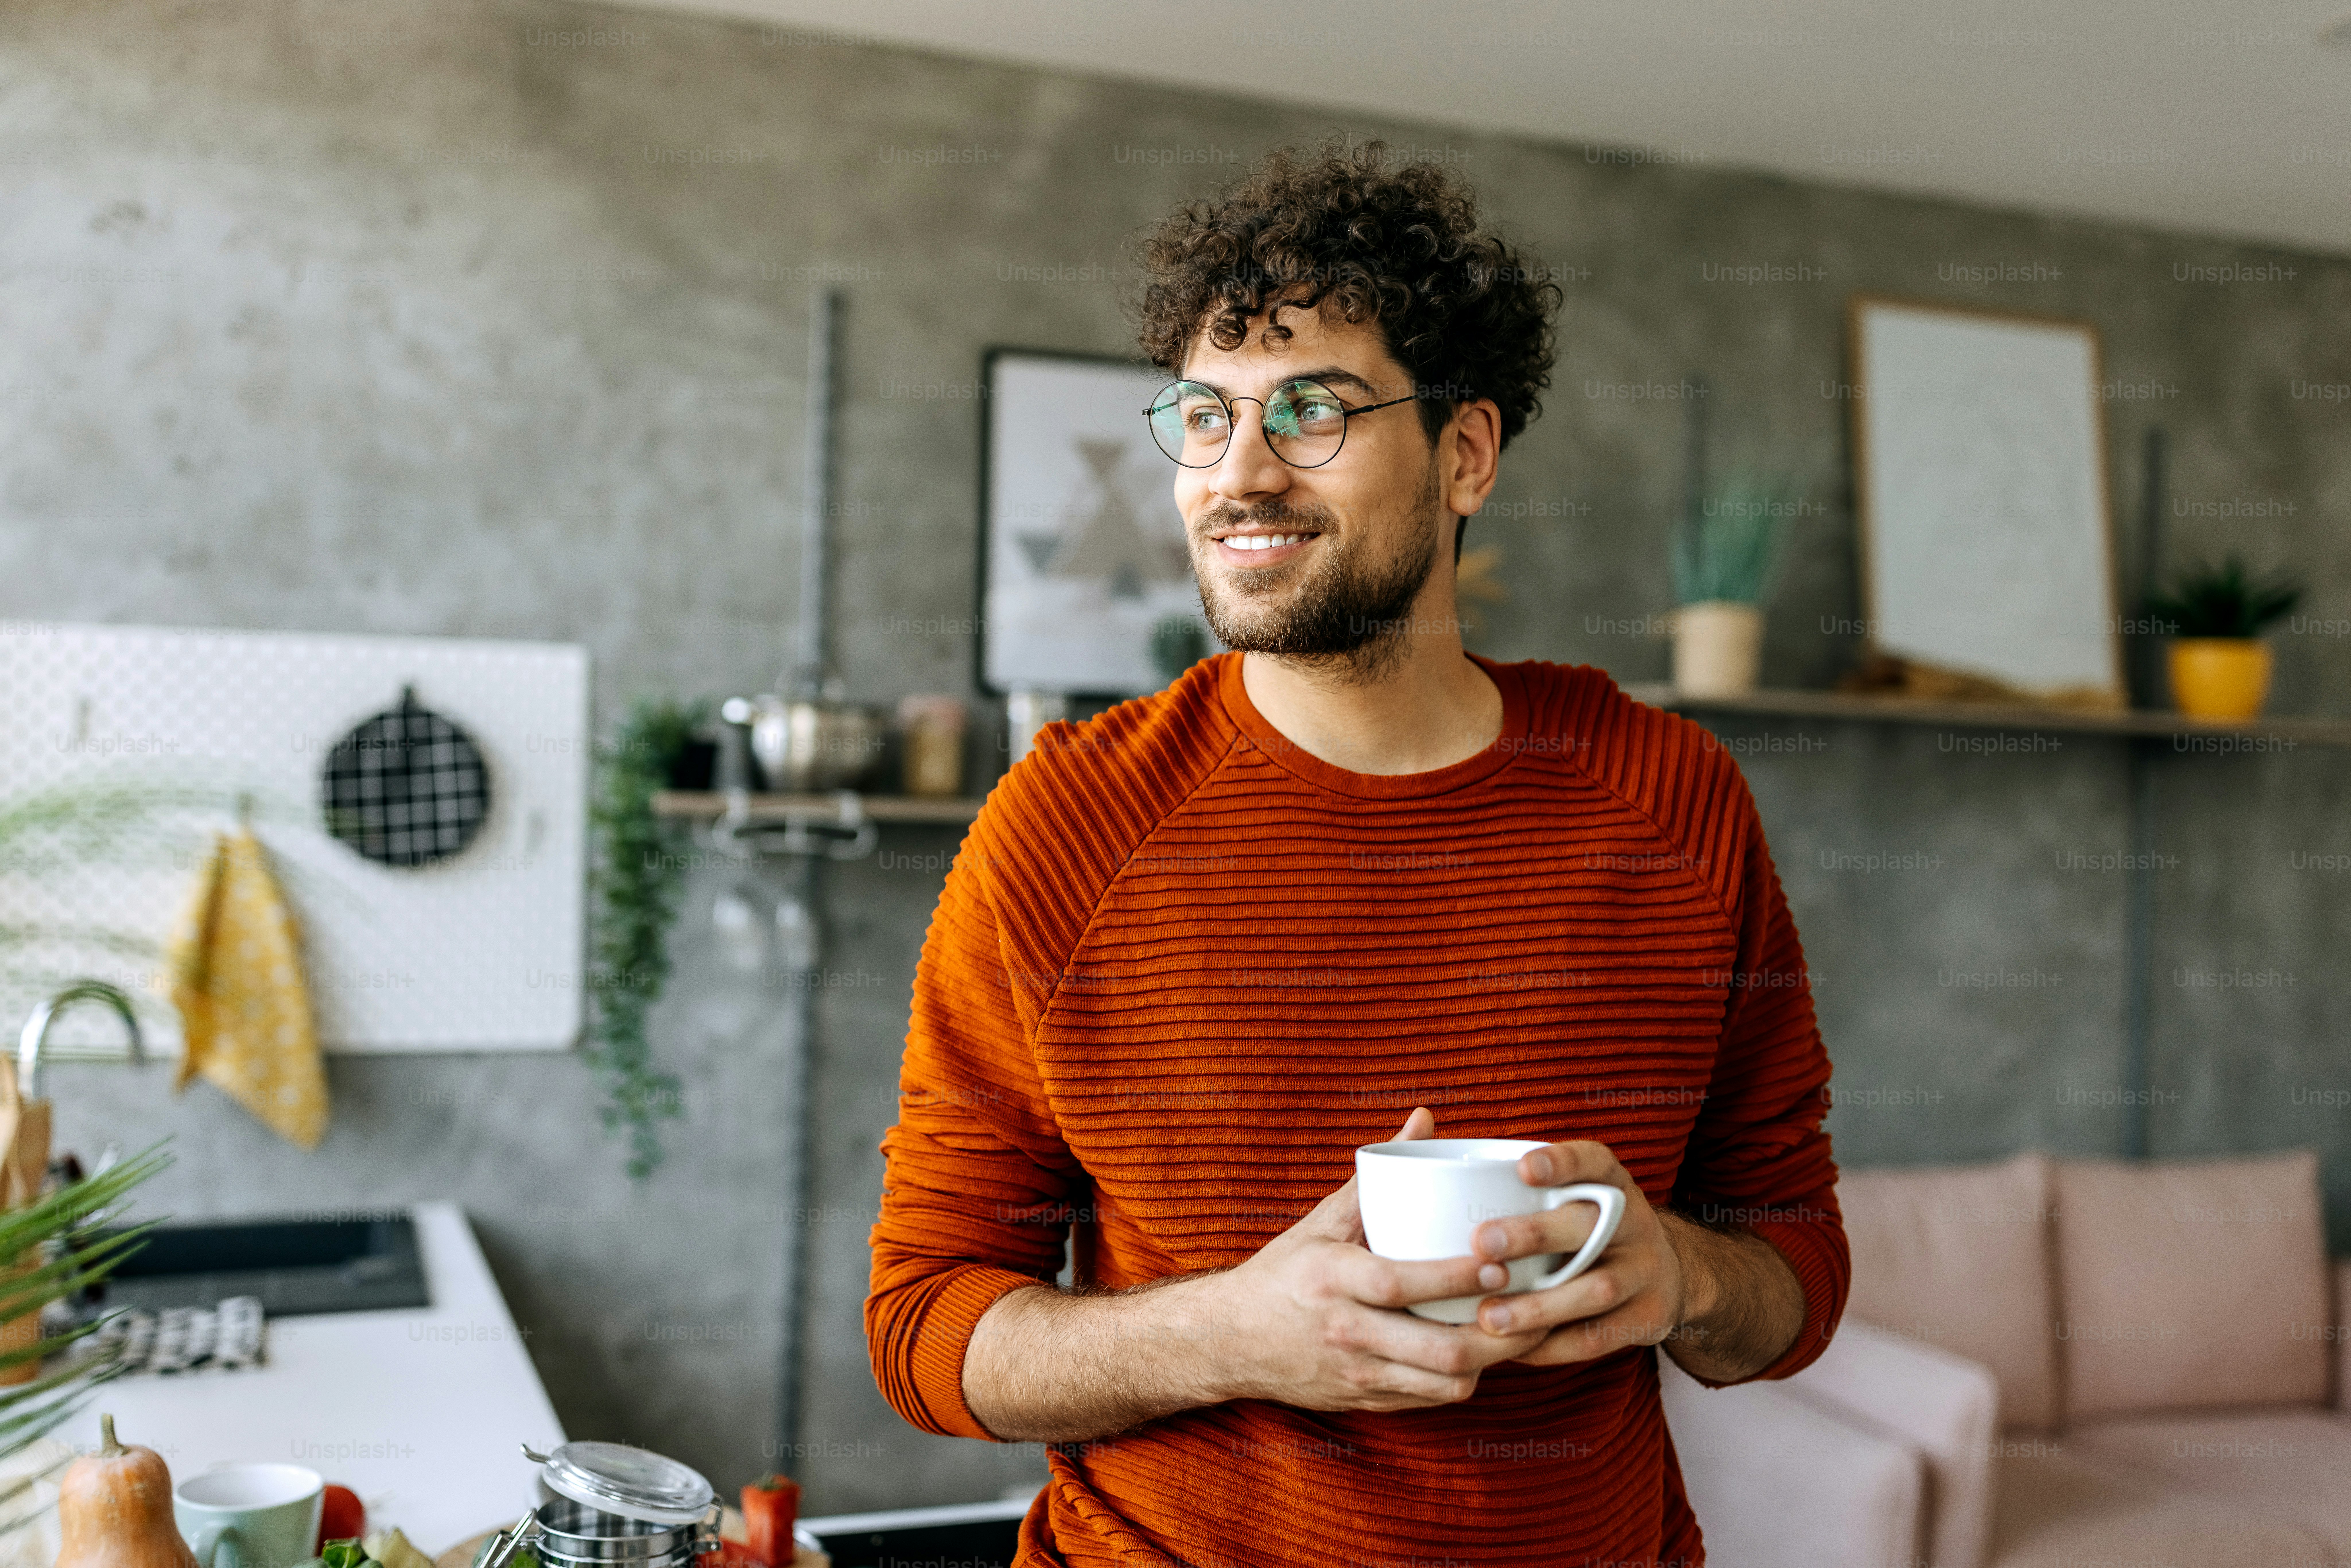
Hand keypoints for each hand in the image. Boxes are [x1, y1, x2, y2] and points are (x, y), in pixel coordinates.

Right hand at [1201, 1108, 1548, 1410]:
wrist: (1230, 1340)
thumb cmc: (1284, 1271)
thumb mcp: (1323, 1220)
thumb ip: (1377, 1174)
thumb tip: (1425, 1119)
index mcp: (1331, 1278)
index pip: (1401, 1283)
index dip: (1456, 1279)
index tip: (1500, 1264)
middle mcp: (1345, 1330)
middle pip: (1437, 1347)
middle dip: (1496, 1332)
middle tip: (1533, 1304)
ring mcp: (1357, 1372)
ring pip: (1442, 1381)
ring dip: (1489, 1360)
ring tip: (1516, 1329)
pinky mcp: (1365, 1401)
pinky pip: (1429, 1399)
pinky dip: (1462, 1378)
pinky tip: (1481, 1353)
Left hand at [1463, 1139, 1695, 1367]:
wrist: (1662, 1276)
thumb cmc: (1584, 1231)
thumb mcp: (1574, 1198)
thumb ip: (1521, 1190)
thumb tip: (1437, 1169)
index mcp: (1612, 1183)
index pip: (1594, 1161)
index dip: (1562, 1162)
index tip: (1522, 1168)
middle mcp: (1634, 1222)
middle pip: (1588, 1226)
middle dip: (1534, 1235)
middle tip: (1481, 1244)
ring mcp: (1646, 1271)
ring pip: (1595, 1289)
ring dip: (1539, 1305)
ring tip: (1488, 1317)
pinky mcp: (1648, 1317)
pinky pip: (1598, 1336)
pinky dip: (1553, 1345)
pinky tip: (1512, 1348)